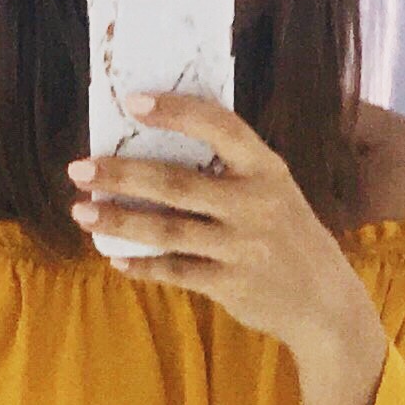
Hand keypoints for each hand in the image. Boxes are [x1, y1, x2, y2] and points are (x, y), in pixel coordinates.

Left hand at [69, 93, 385, 404]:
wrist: (325, 303)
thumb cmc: (287, 236)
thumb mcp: (274, 191)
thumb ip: (231, 170)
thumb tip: (158, 147)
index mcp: (266, 168)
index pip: (219, 126)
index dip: (175, 111)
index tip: (132, 101)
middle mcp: (256, 204)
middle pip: (176, 183)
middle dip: (122, 174)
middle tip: (79, 167)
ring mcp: (243, 246)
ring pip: (167, 230)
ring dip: (119, 220)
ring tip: (82, 211)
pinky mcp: (231, 285)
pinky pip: (175, 271)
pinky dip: (142, 265)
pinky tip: (115, 257)